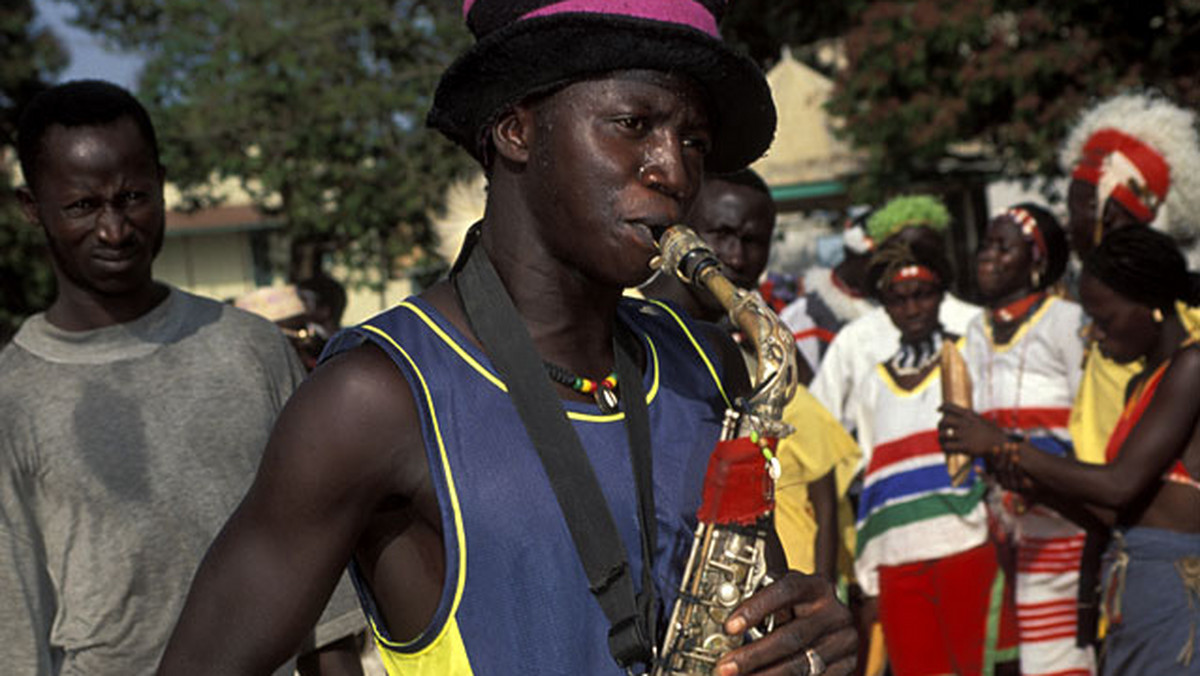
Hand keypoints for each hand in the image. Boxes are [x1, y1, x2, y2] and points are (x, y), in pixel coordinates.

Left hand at [715, 571, 855, 675]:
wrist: (832, 625)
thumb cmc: (798, 609)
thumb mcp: (786, 599)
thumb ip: (766, 608)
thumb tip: (728, 629)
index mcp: (816, 587)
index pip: (787, 590)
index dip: (757, 607)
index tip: (729, 627)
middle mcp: (834, 612)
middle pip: (791, 636)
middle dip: (753, 655)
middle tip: (726, 667)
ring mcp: (844, 641)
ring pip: (801, 664)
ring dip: (765, 675)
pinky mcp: (848, 665)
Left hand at [937, 404, 1005, 456]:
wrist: (1000, 443)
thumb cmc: (989, 432)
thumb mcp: (979, 419)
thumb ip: (968, 416)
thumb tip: (957, 414)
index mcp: (969, 415)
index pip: (950, 406)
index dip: (942, 407)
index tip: (938, 410)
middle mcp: (965, 423)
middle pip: (944, 421)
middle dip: (940, 426)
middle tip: (943, 430)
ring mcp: (965, 435)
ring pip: (943, 434)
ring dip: (941, 438)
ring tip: (944, 441)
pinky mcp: (965, 446)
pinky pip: (948, 446)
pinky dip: (945, 448)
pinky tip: (948, 449)